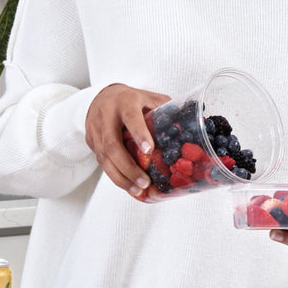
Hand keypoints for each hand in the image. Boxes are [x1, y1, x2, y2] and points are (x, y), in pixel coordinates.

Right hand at [85, 83, 170, 198]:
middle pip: (113, 145)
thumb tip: (196, 125)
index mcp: (126, 101)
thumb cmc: (132, 100)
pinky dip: (115, 177)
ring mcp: (96, 130)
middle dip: (129, 167)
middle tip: (145, 181)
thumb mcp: (150, 98)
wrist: (100, 97)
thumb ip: (167, 110)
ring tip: (138, 189)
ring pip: (104, 158)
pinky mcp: (91, 142)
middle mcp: (107, 115)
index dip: (139, 134)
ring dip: (121, 178)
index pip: (131, 117)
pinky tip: (128, 186)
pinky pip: (101, 163)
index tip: (149, 150)